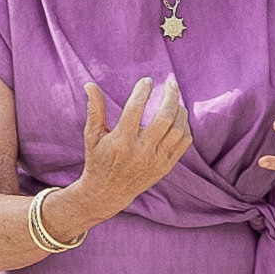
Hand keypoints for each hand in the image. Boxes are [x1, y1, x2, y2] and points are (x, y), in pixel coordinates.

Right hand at [67, 71, 191, 222]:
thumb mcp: (92, 135)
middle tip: (170, 82)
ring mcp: (156, 160)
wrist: (108, 192)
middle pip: (164, 117)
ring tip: (174, 98)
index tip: (147, 81)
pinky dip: (184, 126)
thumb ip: (95, 109)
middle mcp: (141, 151)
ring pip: (178, 129)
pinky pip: (183, 142)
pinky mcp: (166, 166)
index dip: (143, 91)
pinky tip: (178, 116)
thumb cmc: (98, 159)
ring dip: (179, 110)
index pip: (136, 108)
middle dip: (170, 96)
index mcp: (121, 141)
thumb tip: (90, 84)